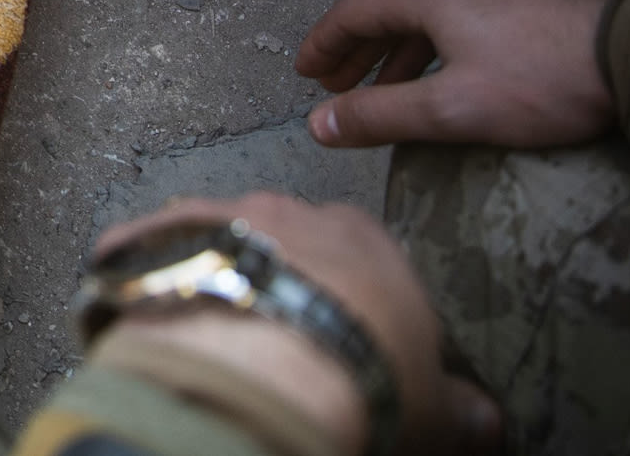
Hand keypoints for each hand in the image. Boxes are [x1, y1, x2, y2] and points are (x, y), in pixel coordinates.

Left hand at [95, 193, 499, 453]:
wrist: (261, 362)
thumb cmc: (362, 374)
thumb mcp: (435, 406)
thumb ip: (462, 407)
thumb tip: (485, 418)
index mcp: (363, 236)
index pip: (362, 255)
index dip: (353, 298)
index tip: (345, 335)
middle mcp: (284, 209)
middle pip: (283, 242)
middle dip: (280, 281)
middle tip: (276, 340)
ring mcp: (209, 215)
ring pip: (212, 242)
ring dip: (213, 280)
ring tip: (215, 339)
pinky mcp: (148, 238)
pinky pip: (143, 255)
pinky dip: (149, 285)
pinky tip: (154, 326)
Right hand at [296, 0, 613, 149]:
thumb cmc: (542, 78)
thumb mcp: (452, 107)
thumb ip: (380, 116)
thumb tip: (318, 126)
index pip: (352, 14)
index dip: (323, 46)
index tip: (305, 74)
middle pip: (385, 13)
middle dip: (355, 52)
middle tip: (334, 87)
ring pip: (425, 19)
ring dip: (395, 54)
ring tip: (387, 91)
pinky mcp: (524, 2)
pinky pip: (458, 21)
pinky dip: (432, 48)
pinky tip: (447, 77)